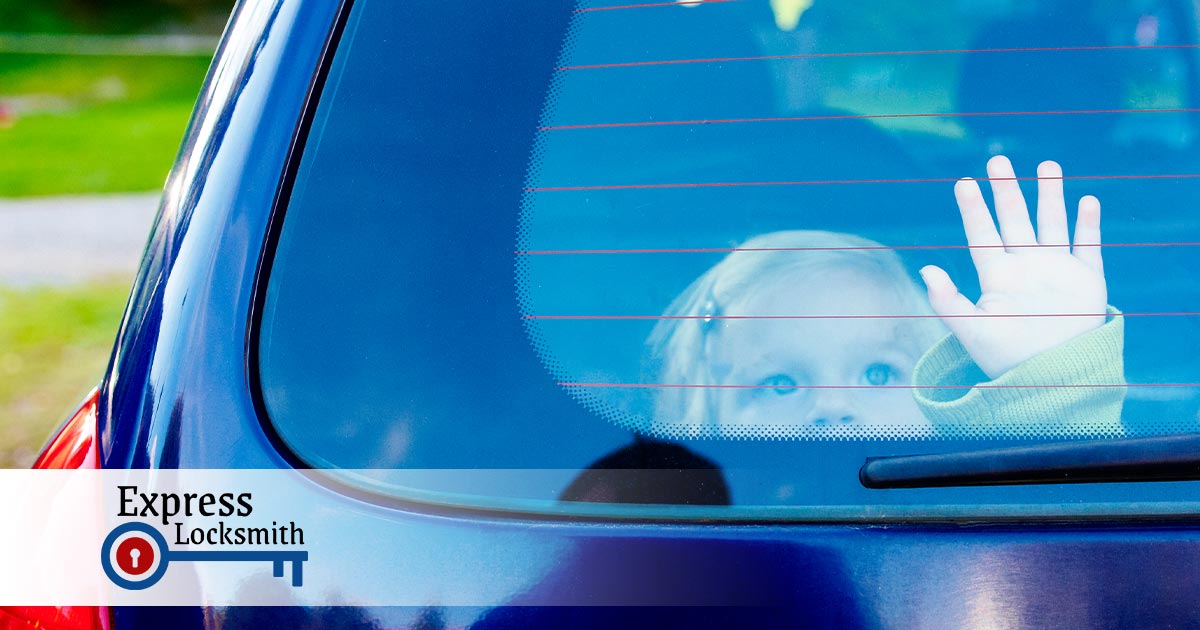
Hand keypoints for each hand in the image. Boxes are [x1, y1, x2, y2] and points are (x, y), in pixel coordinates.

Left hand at [919, 156, 1106, 378]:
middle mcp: (1025, 268)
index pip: (983, 234)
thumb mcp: (971, 330)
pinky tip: (1087, 200)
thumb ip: (947, 301)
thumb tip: (926, 269)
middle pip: (1015, 219)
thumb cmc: (1007, 359)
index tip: (964, 182)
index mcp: (997, 277)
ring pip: (1052, 224)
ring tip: (1047, 165)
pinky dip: (1088, 223)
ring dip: (1050, 195)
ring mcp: (1056, 271)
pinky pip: (1089, 246)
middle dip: (1008, 190)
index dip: (974, 208)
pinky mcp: (1087, 280)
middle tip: (997, 159)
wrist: (1052, 378)